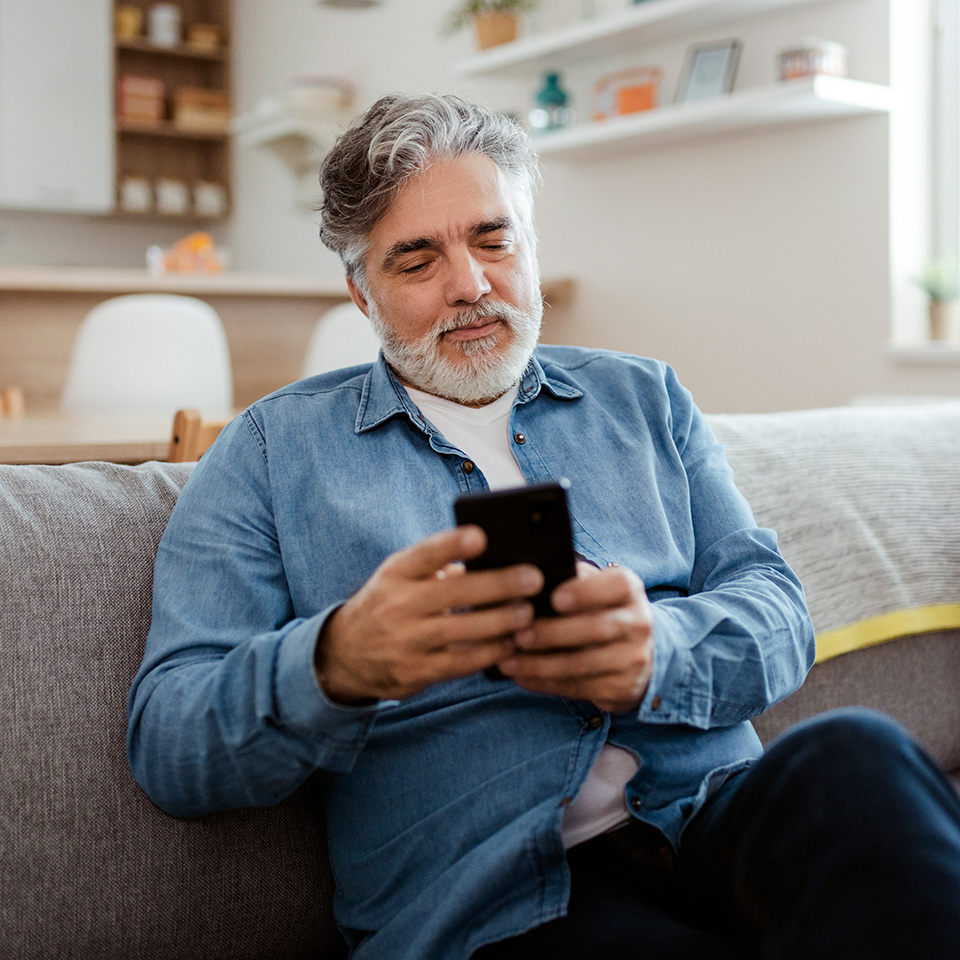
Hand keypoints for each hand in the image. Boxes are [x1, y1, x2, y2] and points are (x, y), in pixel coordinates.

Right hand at [315, 525, 542, 703]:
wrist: (346, 654)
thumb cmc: (389, 603)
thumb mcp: (401, 577)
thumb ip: (440, 567)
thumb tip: (495, 559)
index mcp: (397, 572)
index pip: (426, 554)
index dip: (453, 545)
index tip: (481, 536)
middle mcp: (398, 604)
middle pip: (453, 592)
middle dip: (498, 585)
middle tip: (533, 579)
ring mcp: (406, 640)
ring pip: (461, 630)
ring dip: (501, 622)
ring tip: (528, 614)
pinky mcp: (416, 671)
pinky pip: (460, 663)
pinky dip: (489, 653)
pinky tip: (510, 645)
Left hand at [497, 564, 653, 713]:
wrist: (636, 651)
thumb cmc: (600, 609)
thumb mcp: (595, 587)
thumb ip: (571, 579)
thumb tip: (529, 578)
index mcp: (629, 590)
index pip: (617, 585)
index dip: (586, 592)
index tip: (555, 599)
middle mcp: (638, 623)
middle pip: (595, 629)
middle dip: (553, 634)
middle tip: (519, 635)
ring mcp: (633, 658)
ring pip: (583, 664)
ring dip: (541, 664)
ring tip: (510, 662)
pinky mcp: (622, 687)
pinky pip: (579, 687)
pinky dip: (546, 683)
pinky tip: (522, 677)